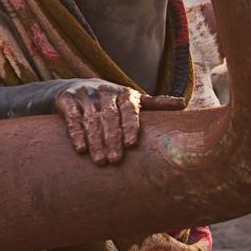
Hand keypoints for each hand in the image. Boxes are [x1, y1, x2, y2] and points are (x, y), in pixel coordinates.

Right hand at [54, 81, 185, 165]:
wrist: (72, 89)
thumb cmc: (109, 101)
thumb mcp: (131, 100)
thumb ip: (155, 104)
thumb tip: (183, 105)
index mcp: (123, 93)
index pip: (130, 108)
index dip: (131, 125)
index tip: (132, 144)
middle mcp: (104, 91)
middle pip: (110, 116)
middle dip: (112, 139)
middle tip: (115, 160)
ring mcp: (84, 94)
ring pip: (91, 119)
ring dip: (95, 140)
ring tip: (100, 161)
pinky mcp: (66, 99)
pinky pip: (72, 117)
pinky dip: (76, 133)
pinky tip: (81, 149)